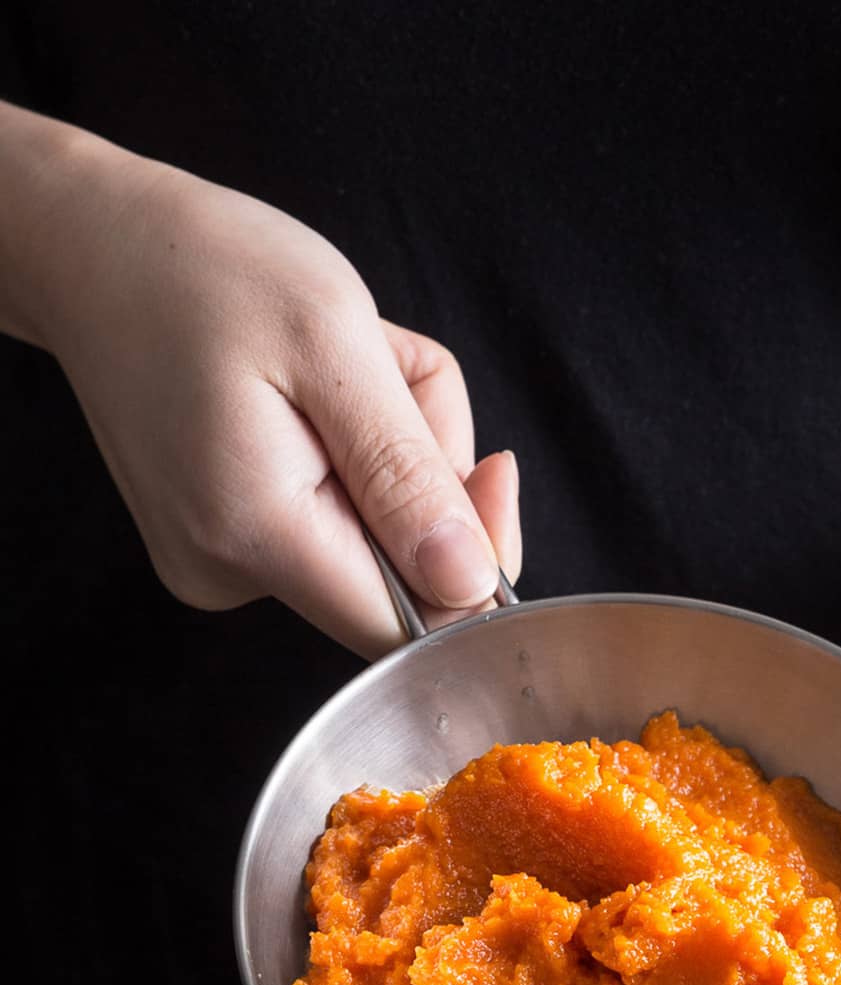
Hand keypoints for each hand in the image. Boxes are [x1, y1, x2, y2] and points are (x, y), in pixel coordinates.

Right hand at [32, 133, 518, 654]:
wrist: (97, 250)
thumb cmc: (206, 271)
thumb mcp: (334, 343)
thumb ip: (407, 474)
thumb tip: (469, 581)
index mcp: (257, 533)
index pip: (410, 628)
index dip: (476, 566)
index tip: (493, 470)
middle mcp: (231, 573)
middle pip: (401, 579)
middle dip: (429, 479)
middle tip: (389, 377)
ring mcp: (223, 565)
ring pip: (374, 542)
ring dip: (393, 455)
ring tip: (340, 370)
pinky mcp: (226, 545)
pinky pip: (336, 522)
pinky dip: (353, 459)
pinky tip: (314, 396)